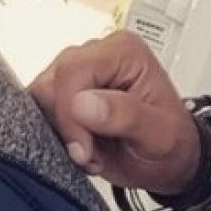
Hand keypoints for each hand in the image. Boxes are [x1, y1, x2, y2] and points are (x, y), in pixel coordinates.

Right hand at [29, 29, 199, 193]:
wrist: (168, 158)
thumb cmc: (171, 140)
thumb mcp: (159, 135)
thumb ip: (126, 115)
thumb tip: (84, 103)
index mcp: (125, 51)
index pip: (73, 70)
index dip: (70, 113)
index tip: (85, 147)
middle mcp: (100, 55)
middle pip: (51, 83)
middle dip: (66, 127)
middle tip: (91, 152)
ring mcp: (80, 74)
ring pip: (41, 99)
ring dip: (61, 133)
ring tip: (93, 150)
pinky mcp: (65, 94)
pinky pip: (40, 112)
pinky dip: (55, 136)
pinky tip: (82, 147)